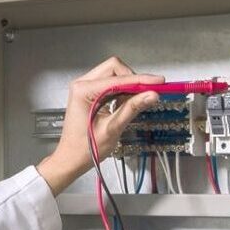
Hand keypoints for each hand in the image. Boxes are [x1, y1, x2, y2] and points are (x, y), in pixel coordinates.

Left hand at [37, 56, 163, 194]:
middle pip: (115, 69)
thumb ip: (132, 109)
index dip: (140, 80)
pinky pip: (110, 85)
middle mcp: (82, 84)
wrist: (72, 159)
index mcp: (84, 90)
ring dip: (128, 87)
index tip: (158, 82)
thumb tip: (151, 95)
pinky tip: (126, 105)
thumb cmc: (86, 149)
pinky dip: (121, 92)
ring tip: (136, 103)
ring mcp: (85, 88)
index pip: (118, 78)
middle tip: (148, 93)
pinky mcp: (90, 94)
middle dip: (133, 80)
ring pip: (113, 75)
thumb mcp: (112, 129)